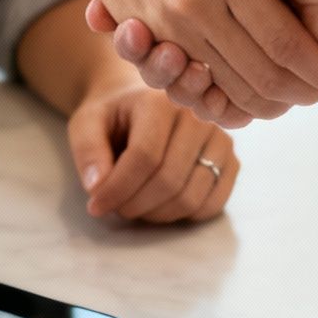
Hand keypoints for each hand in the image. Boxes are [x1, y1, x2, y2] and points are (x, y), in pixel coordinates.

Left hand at [67, 82, 237, 222]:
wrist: (138, 104)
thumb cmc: (113, 117)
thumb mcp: (85, 124)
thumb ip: (88, 152)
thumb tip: (98, 187)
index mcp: (160, 102)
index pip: (145, 157)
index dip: (118, 189)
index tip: (96, 206)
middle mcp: (198, 117)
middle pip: (169, 180)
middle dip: (135, 205)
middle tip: (115, 207)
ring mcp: (220, 139)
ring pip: (191, 197)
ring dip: (157, 215)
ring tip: (135, 205)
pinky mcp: (231, 160)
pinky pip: (213, 203)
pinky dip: (184, 215)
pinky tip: (161, 206)